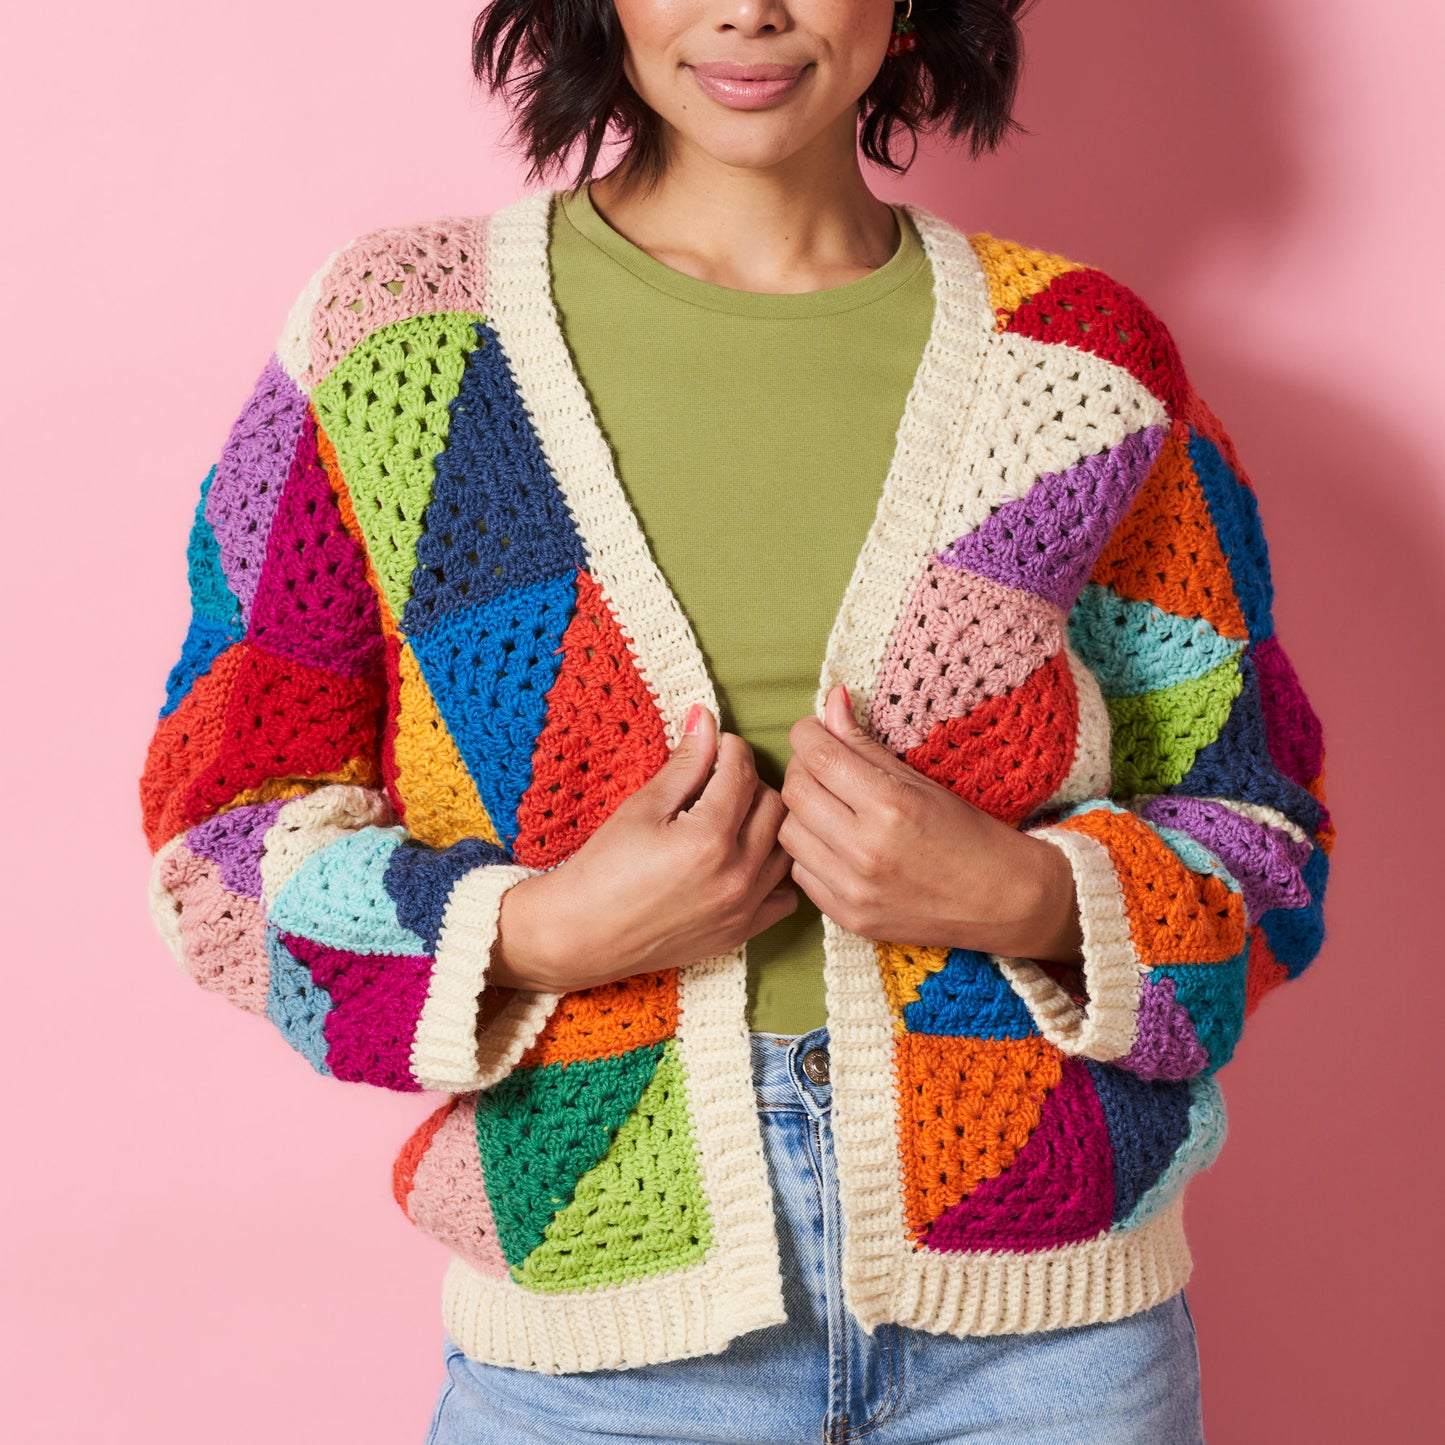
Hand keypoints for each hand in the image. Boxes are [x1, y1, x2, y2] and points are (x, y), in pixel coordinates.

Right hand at [490, 704, 797, 992]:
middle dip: (750, 782)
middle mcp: (736, 874)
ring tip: (733, 818)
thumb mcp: (641, 808)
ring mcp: (744, 907)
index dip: (730, 748)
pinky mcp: (742, 932)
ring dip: (766, 823)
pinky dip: (774, 871)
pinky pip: (786, 894)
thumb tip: (706, 719)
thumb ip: (684, 764)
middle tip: (720, 781)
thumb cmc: (602, 870)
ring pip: (785, 845)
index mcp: (708, 836)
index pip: (742, 771)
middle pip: (773, 804)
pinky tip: (747, 860)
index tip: (715, 747)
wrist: (581, 936)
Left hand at [778, 685, 1082, 961]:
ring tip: (829, 806)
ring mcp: (854, 890)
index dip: (806, 734)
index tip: (813, 731)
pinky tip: (836, 844)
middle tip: (822, 765)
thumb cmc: (970, 834)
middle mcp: (866, 850)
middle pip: (796, 792)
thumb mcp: (922, 781)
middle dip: (802, 768)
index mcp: (891, 806)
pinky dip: (810, 853)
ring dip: (802, 813)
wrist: (1004, 901)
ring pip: (788, 834)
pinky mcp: (849, 917)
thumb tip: (830, 702)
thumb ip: (866, 744)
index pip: (817, 756)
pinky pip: (801, 874)